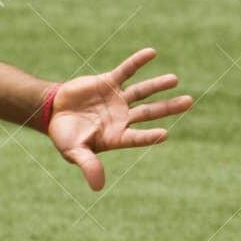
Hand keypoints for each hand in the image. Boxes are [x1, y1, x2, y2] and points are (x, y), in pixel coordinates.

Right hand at [45, 47, 192, 191]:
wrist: (51, 111)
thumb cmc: (64, 136)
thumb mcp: (74, 152)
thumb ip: (88, 165)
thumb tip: (98, 187)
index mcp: (116, 136)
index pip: (136, 136)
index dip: (148, 136)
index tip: (163, 134)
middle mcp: (122, 117)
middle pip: (149, 111)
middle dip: (168, 107)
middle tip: (189, 102)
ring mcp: (117, 99)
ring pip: (142, 91)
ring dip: (158, 85)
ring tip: (174, 80)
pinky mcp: (109, 82)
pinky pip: (126, 71)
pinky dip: (137, 62)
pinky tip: (152, 53)